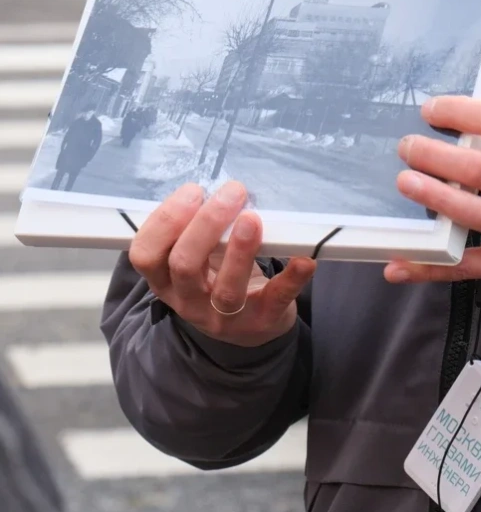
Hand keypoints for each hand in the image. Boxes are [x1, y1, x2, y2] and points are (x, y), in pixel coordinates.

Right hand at [129, 181, 315, 347]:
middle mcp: (188, 301)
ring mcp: (224, 317)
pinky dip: (291, 279)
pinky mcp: (262, 320)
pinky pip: (276, 300)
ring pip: (225, 290)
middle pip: (184, 266)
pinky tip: (304, 259)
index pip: (145, 255)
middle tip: (232, 192)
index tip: (194, 191)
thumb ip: (198, 229)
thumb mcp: (198, 256)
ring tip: (252, 219)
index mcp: (166, 279)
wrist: (251, 324)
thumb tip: (218, 188)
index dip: (165, 221)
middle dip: (206, 224)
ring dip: (239, 251)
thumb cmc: (218, 276)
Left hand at [385, 96, 480, 286]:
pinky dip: (429, 267)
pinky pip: (465, 266)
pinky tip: (399, 263)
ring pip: (474, 214)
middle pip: (479, 169)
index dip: (459, 112)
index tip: (430, 110)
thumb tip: (457, 120)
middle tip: (407, 147)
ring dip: (435, 198)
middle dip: (436, 156)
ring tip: (405, 182)